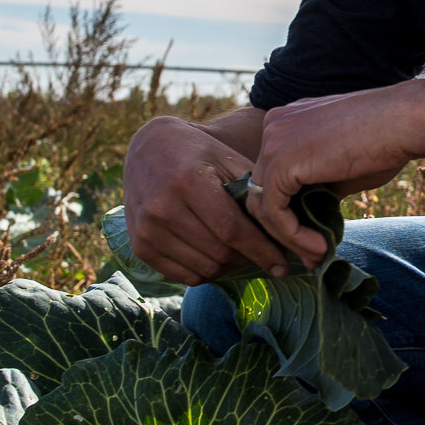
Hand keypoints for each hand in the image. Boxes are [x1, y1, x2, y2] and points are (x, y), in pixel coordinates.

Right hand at [121, 115, 299, 284]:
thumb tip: (285, 231)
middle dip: (251, 259)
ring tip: (244, 254)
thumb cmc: (196, 152)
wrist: (147, 148)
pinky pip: (184, 276)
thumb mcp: (227, 159)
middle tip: (268, 257)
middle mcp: (162, 208)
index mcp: (187, 181)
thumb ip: (252, 192)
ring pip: (205, 268)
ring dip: (231, 267)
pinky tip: (219, 257)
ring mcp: (147, 230)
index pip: (232, 230)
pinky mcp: (140, 246)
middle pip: (220, 252)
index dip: (262, 251)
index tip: (283, 265)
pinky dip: (208, 272)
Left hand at [249, 83, 424, 265]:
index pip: (272, 176)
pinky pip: (273, 212)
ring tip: (319, 255)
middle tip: (311, 256)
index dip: (288, 212)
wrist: (406, 122)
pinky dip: (294, 236)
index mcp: (287, 123)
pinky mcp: (280, 162)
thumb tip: (310, 221)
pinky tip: (320, 246)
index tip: (312, 240)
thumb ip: (318, 187)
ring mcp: (273, 142)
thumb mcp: (341, 169)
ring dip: (289, 239)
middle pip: (261, 191)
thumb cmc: (385, 141)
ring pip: (262, 206)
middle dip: (283, 231)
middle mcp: (273, 128)